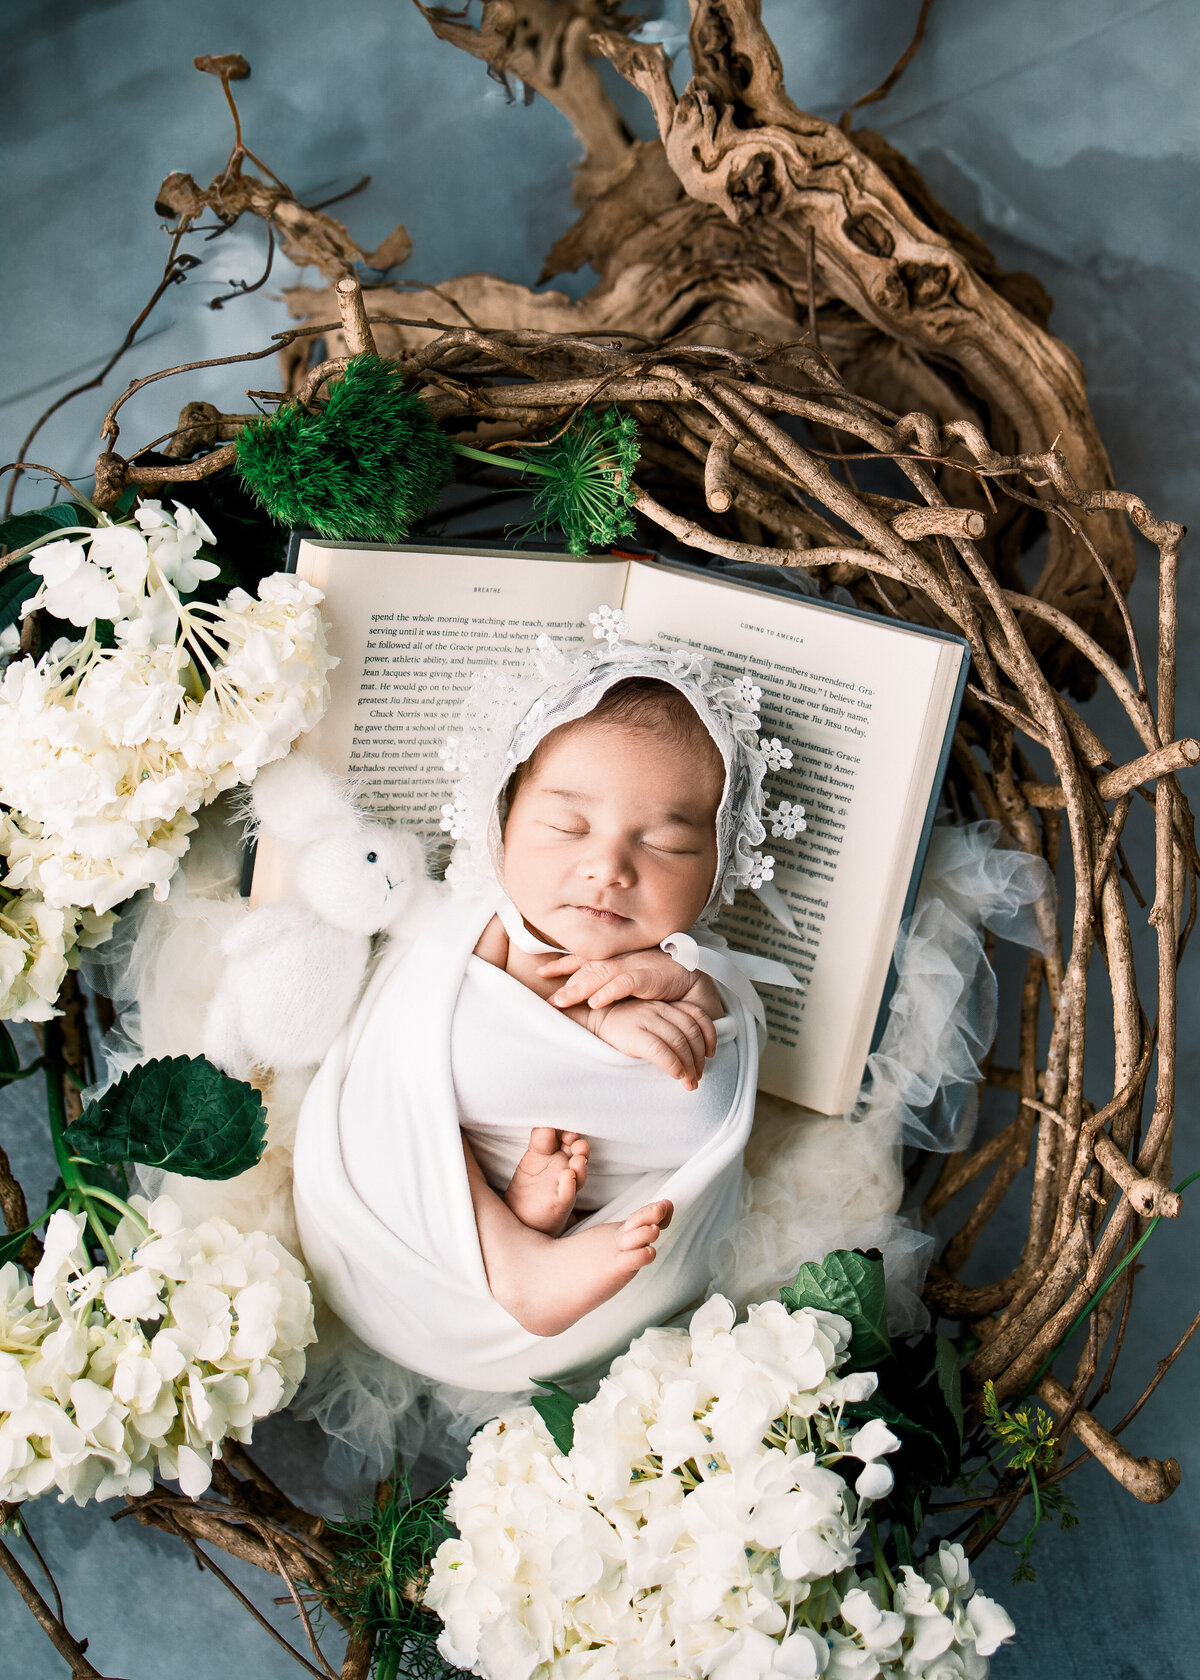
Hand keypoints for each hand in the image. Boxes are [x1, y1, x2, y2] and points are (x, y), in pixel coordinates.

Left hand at [542, 946, 713, 1011]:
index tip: (541, 971)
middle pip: (588, 968)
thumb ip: (612, 983)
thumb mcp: (633, 980)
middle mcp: (623, 959)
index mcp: (618, 958)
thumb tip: (588, 996)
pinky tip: (595, 1002)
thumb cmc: (664, 981)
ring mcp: (636, 965)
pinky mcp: (650, 976)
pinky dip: (609, 992)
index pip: (585, 959)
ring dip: (580, 989)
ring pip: (601, 975)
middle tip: (547, 997)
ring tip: (562, 1001)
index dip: (562, 964)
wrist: (697, 978)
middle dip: (565, 980)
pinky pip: (625, 983)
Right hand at [587, 997, 716, 1088]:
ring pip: (679, 1042)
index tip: (711, 1054)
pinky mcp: (634, 1034)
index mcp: (665, 1004)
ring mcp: (646, 1019)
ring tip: (690, 1082)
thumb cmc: (622, 1028)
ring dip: (689, 1066)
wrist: (591, 1020)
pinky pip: (661, 1050)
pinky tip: (676, 1075)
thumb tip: (691, 1054)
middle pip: (691, 1032)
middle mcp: (658, 1009)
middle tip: (698, 1076)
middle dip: (699, 1058)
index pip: (697, 1016)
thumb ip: (668, 1029)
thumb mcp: (649, 1021)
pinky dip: (673, 1064)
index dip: (709, 1035)